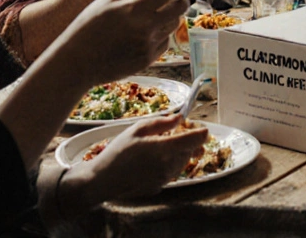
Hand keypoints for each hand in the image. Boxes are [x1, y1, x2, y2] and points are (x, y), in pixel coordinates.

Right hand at [60, 0, 189, 84]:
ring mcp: (148, 45)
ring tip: (153, 16)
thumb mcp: (107, 0)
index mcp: (134, 8)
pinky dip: (159, 35)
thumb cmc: (88, 27)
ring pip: (172, 26)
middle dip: (179, 0)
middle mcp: (145, 27)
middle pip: (180, 9)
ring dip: (168, 18)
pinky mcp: (147, 60)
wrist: (77, 61)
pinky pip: (163, 43)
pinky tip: (143, 34)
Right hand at [61, 115, 208, 207]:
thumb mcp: (137, 130)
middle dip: (186, 142)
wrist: (103, 180)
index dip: (201, 133)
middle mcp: (169, 165)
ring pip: (182, 162)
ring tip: (158, 147)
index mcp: (165, 148)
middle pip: (190, 151)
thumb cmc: (117, 152)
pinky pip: (171, 172)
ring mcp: (165, 178)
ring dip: (178, 153)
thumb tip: (179, 118)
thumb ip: (161, 123)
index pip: (195, 140)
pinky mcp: (160, 186)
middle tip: (171, 134)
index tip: (202, 129)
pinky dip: (168, 164)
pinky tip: (152, 161)